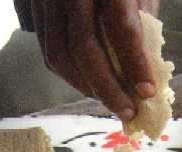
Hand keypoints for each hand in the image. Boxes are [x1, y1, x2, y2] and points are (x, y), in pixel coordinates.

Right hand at [29, 0, 159, 120]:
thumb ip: (142, 13)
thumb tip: (148, 62)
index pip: (121, 25)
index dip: (135, 62)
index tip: (148, 91)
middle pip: (84, 48)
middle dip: (107, 87)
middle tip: (128, 111)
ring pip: (59, 54)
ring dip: (85, 86)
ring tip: (110, 102)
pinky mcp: (33, 7)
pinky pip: (47, 49)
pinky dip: (69, 73)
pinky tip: (89, 84)